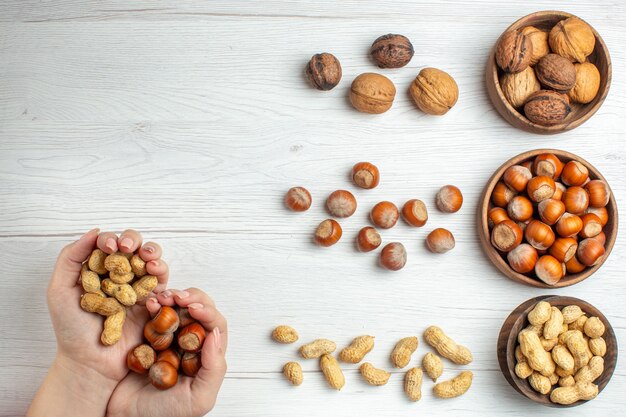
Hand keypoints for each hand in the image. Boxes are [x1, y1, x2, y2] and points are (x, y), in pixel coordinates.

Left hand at [48, 229, 169, 381]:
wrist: (91, 362)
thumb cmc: (72, 329)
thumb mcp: (59, 290)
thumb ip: (71, 258)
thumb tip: (95, 231)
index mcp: (97, 268)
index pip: (108, 242)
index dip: (110, 238)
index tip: (109, 247)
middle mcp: (119, 274)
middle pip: (134, 245)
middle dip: (134, 240)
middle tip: (128, 248)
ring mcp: (138, 287)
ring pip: (152, 259)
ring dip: (153, 253)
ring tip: (149, 259)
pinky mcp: (153, 302)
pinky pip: (163, 283)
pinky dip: (161, 275)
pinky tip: (155, 277)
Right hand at [107, 289, 227, 416]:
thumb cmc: (165, 414)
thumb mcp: (199, 398)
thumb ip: (214, 369)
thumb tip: (216, 335)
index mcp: (205, 354)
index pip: (215, 325)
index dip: (208, 312)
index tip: (194, 308)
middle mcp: (189, 341)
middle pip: (198, 309)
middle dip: (191, 298)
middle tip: (178, 297)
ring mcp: (168, 335)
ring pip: (176, 306)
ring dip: (172, 296)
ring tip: (163, 298)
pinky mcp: (146, 333)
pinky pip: (153, 312)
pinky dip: (152, 303)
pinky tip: (149, 303)